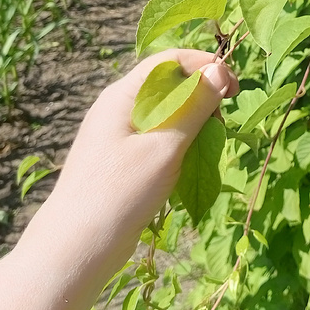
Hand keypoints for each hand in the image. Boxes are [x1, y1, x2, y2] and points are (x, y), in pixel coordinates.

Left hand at [19, 48, 238, 288]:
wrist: (77, 248)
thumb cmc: (120, 193)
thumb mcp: (165, 147)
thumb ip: (193, 107)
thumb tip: (217, 70)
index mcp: (121, 96)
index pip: (169, 61)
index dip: (205, 66)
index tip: (233, 89)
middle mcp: (117, 107)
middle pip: (168, 83)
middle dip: (201, 94)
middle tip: (223, 120)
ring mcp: (117, 134)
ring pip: (165, 111)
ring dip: (193, 120)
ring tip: (210, 143)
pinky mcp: (121, 158)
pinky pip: (157, 135)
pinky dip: (179, 141)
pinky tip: (190, 161)